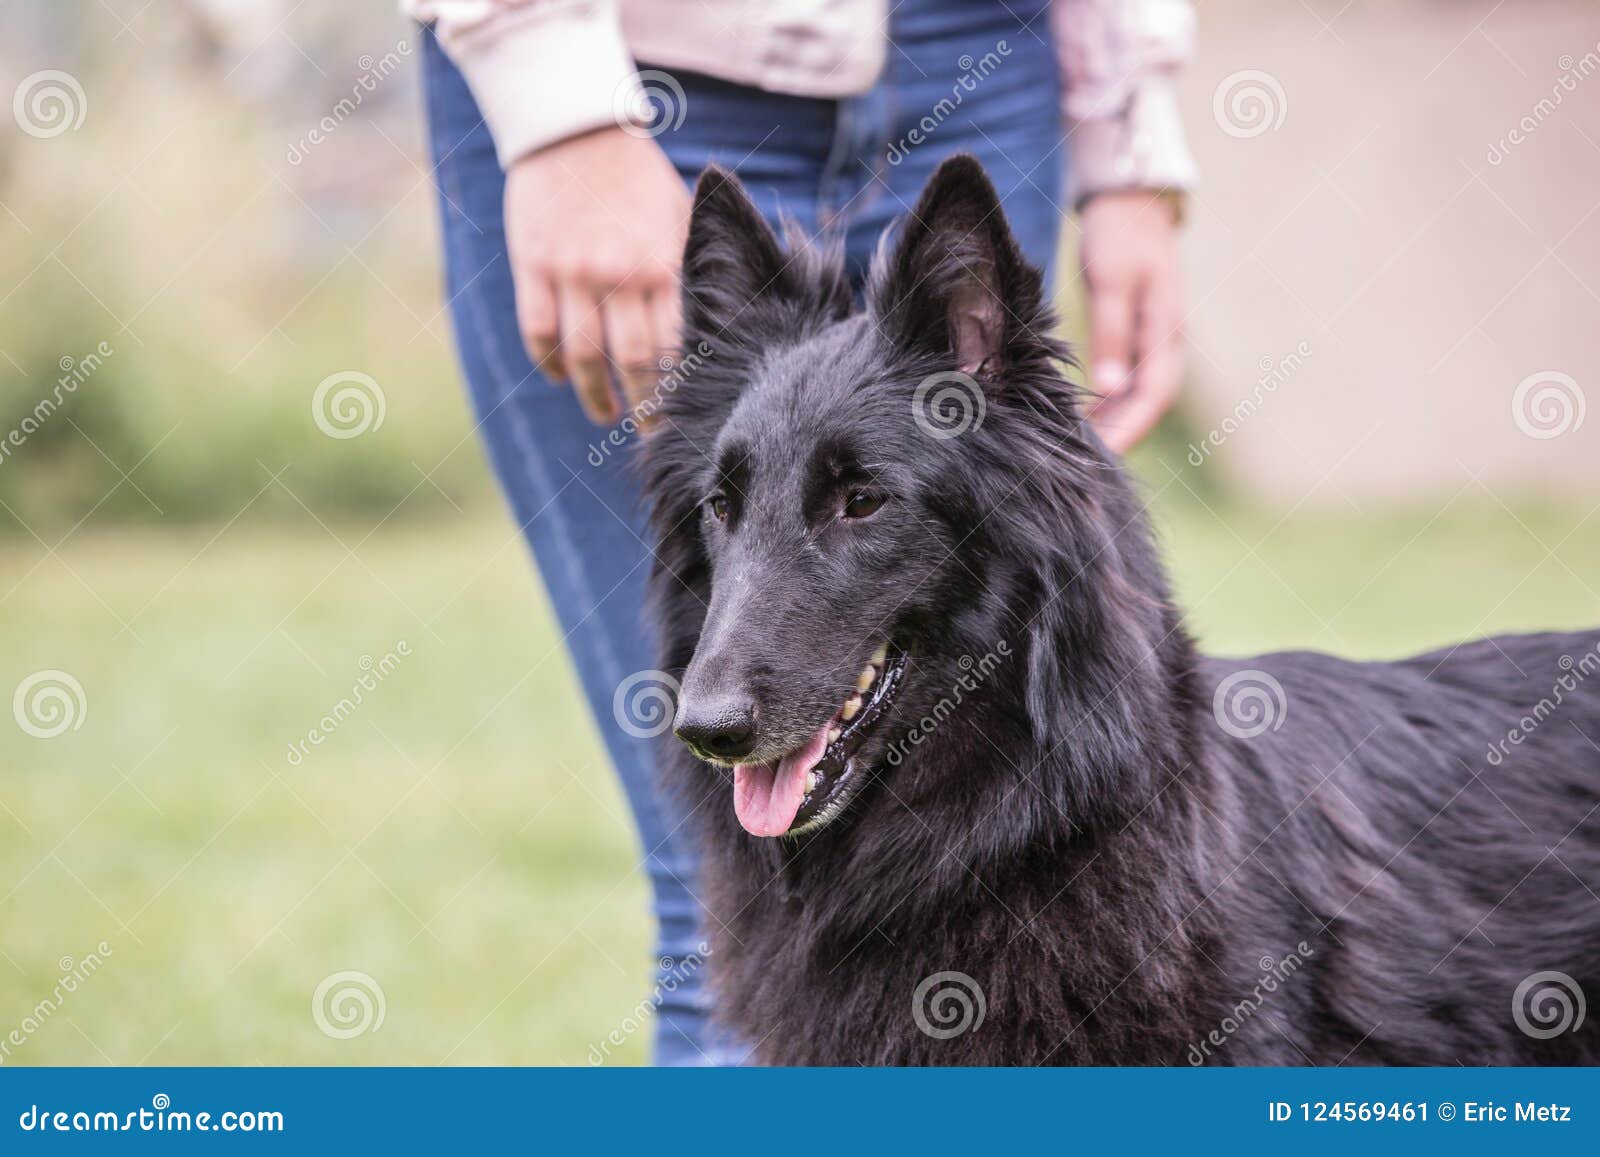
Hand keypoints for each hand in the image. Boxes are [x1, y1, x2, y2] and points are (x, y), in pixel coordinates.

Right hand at [504, 127, 691, 424]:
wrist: (574, 130)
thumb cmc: (638, 177)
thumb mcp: (678, 215)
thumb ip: (692, 266)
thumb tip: (721, 318)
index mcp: (661, 264)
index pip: (675, 344)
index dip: (680, 386)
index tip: (687, 413)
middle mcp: (618, 273)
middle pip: (633, 362)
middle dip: (645, 406)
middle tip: (650, 431)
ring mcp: (572, 272)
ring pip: (584, 356)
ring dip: (596, 396)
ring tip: (607, 414)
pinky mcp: (533, 265)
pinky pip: (538, 330)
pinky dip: (550, 362)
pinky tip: (562, 377)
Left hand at [1078, 190, 1183, 453]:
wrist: (1131, 200)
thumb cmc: (1119, 236)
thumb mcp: (1111, 283)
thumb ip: (1110, 334)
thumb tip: (1110, 388)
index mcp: (1166, 334)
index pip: (1152, 399)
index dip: (1129, 431)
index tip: (1103, 458)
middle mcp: (1164, 342)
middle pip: (1145, 404)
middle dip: (1119, 435)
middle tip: (1084, 464)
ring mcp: (1152, 339)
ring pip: (1136, 394)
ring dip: (1112, 420)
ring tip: (1080, 447)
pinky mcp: (1136, 332)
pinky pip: (1126, 378)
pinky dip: (1108, 400)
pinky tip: (1084, 414)